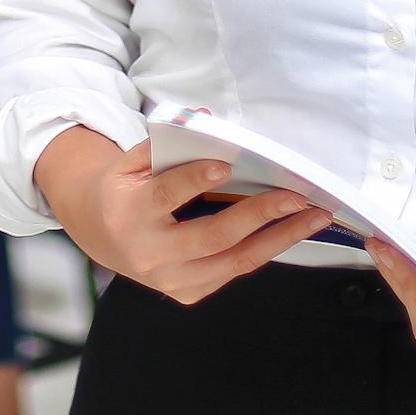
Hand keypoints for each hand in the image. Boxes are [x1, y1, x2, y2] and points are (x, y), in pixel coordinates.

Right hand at [39, 134, 335, 304]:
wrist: (101, 234)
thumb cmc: (126, 189)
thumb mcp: (132, 161)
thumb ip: (164, 142)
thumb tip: (206, 121)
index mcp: (130, 214)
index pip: (166, 196)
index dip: (195, 180)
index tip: (226, 165)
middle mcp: (150, 254)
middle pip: (212, 236)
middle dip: (259, 214)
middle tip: (295, 196)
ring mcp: (171, 280)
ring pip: (233, 261)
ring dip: (279, 239)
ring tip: (313, 217)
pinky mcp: (187, 293)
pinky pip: (233, 271)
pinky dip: (265, 250)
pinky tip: (291, 232)